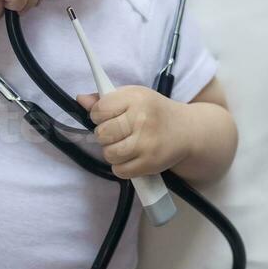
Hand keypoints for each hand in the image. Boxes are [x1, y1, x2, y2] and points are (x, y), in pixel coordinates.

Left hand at [76, 85, 192, 178]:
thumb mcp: (133, 97)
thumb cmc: (154, 112)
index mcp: (135, 97)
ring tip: (123, 145)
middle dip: (105, 135)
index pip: (99, 110)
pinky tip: (131, 157)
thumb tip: (80, 100)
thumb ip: (105, 99)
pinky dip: (121, 166)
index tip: (108, 117)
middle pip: (102, 134)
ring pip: (109, 153)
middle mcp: (142, 119)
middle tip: (117, 133)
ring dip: (112, 151)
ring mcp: (147, 142)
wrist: (187, 130)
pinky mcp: (150, 163)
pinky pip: (120, 170)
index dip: (98, 116)